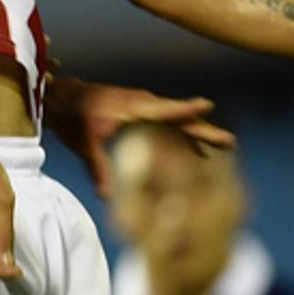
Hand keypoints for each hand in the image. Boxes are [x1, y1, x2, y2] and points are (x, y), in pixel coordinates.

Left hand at [45, 77, 236, 197]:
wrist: (63, 97)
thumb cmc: (72, 118)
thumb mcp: (84, 144)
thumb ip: (98, 168)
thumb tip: (106, 197)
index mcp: (131, 108)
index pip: (163, 110)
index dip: (185, 110)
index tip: (208, 106)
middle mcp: (142, 103)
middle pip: (178, 117)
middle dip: (203, 129)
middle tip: (230, 142)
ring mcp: (143, 104)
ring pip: (177, 119)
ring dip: (198, 132)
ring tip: (223, 146)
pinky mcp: (142, 109)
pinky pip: (170, 121)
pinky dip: (185, 134)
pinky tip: (199, 151)